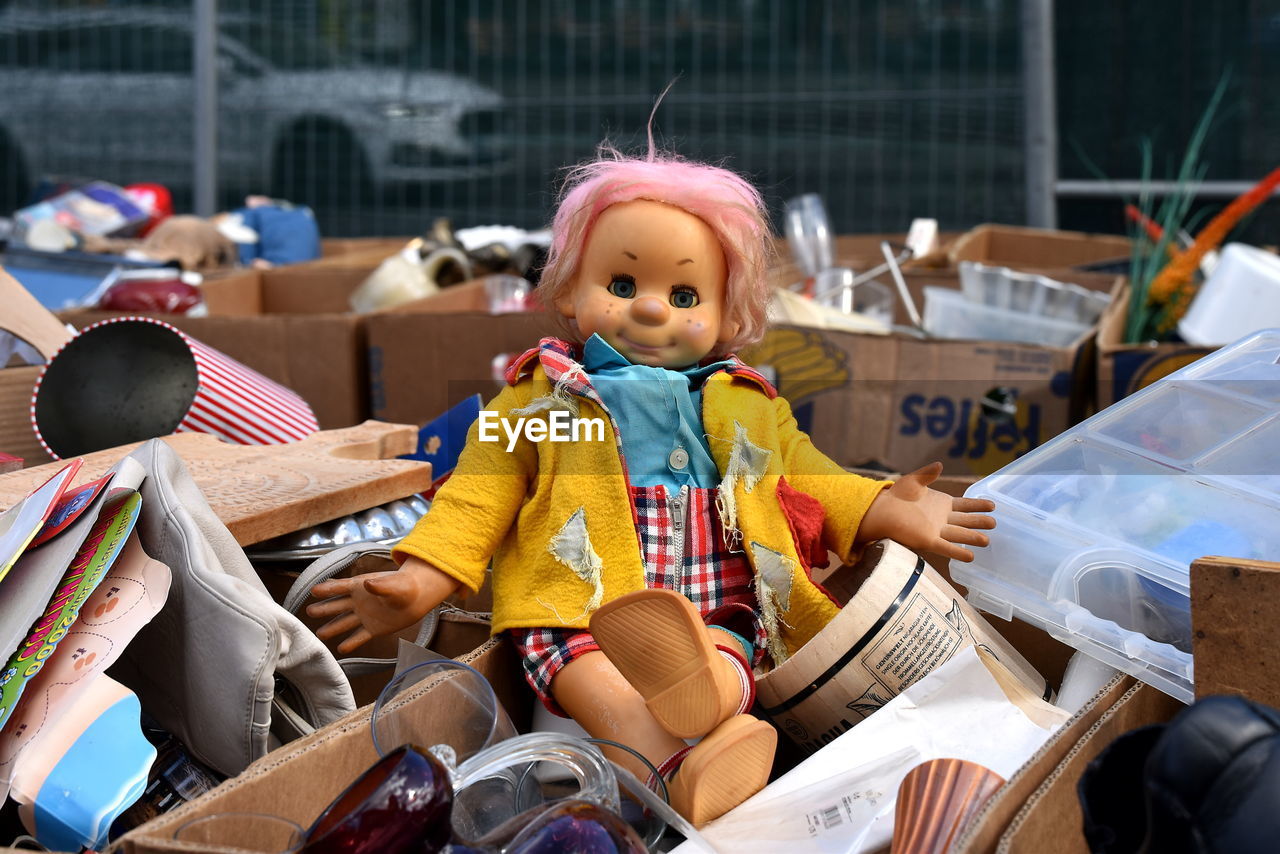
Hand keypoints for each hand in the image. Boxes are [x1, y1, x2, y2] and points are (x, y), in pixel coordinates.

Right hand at [307, 557, 459, 652]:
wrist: (418, 597)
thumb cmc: (405, 586)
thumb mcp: (394, 584)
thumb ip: (381, 585)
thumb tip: (368, 583)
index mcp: (362, 586)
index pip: (340, 587)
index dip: (327, 589)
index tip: (313, 590)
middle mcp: (359, 601)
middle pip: (337, 606)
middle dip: (324, 609)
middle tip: (309, 612)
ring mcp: (365, 616)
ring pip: (345, 623)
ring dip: (332, 628)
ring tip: (319, 634)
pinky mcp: (374, 629)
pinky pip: (359, 637)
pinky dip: (351, 643)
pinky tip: (341, 649)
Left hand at [856, 462, 995, 562]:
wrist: (882, 511)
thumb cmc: (897, 496)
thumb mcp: (914, 481)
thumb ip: (927, 474)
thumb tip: (940, 464)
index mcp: (942, 504)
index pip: (965, 505)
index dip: (978, 505)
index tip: (993, 505)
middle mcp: (942, 518)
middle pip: (966, 521)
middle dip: (980, 522)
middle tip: (995, 523)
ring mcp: (936, 530)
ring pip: (960, 534)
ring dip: (973, 537)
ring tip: (987, 540)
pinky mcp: (927, 540)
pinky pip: (947, 547)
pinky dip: (958, 552)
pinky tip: (971, 557)